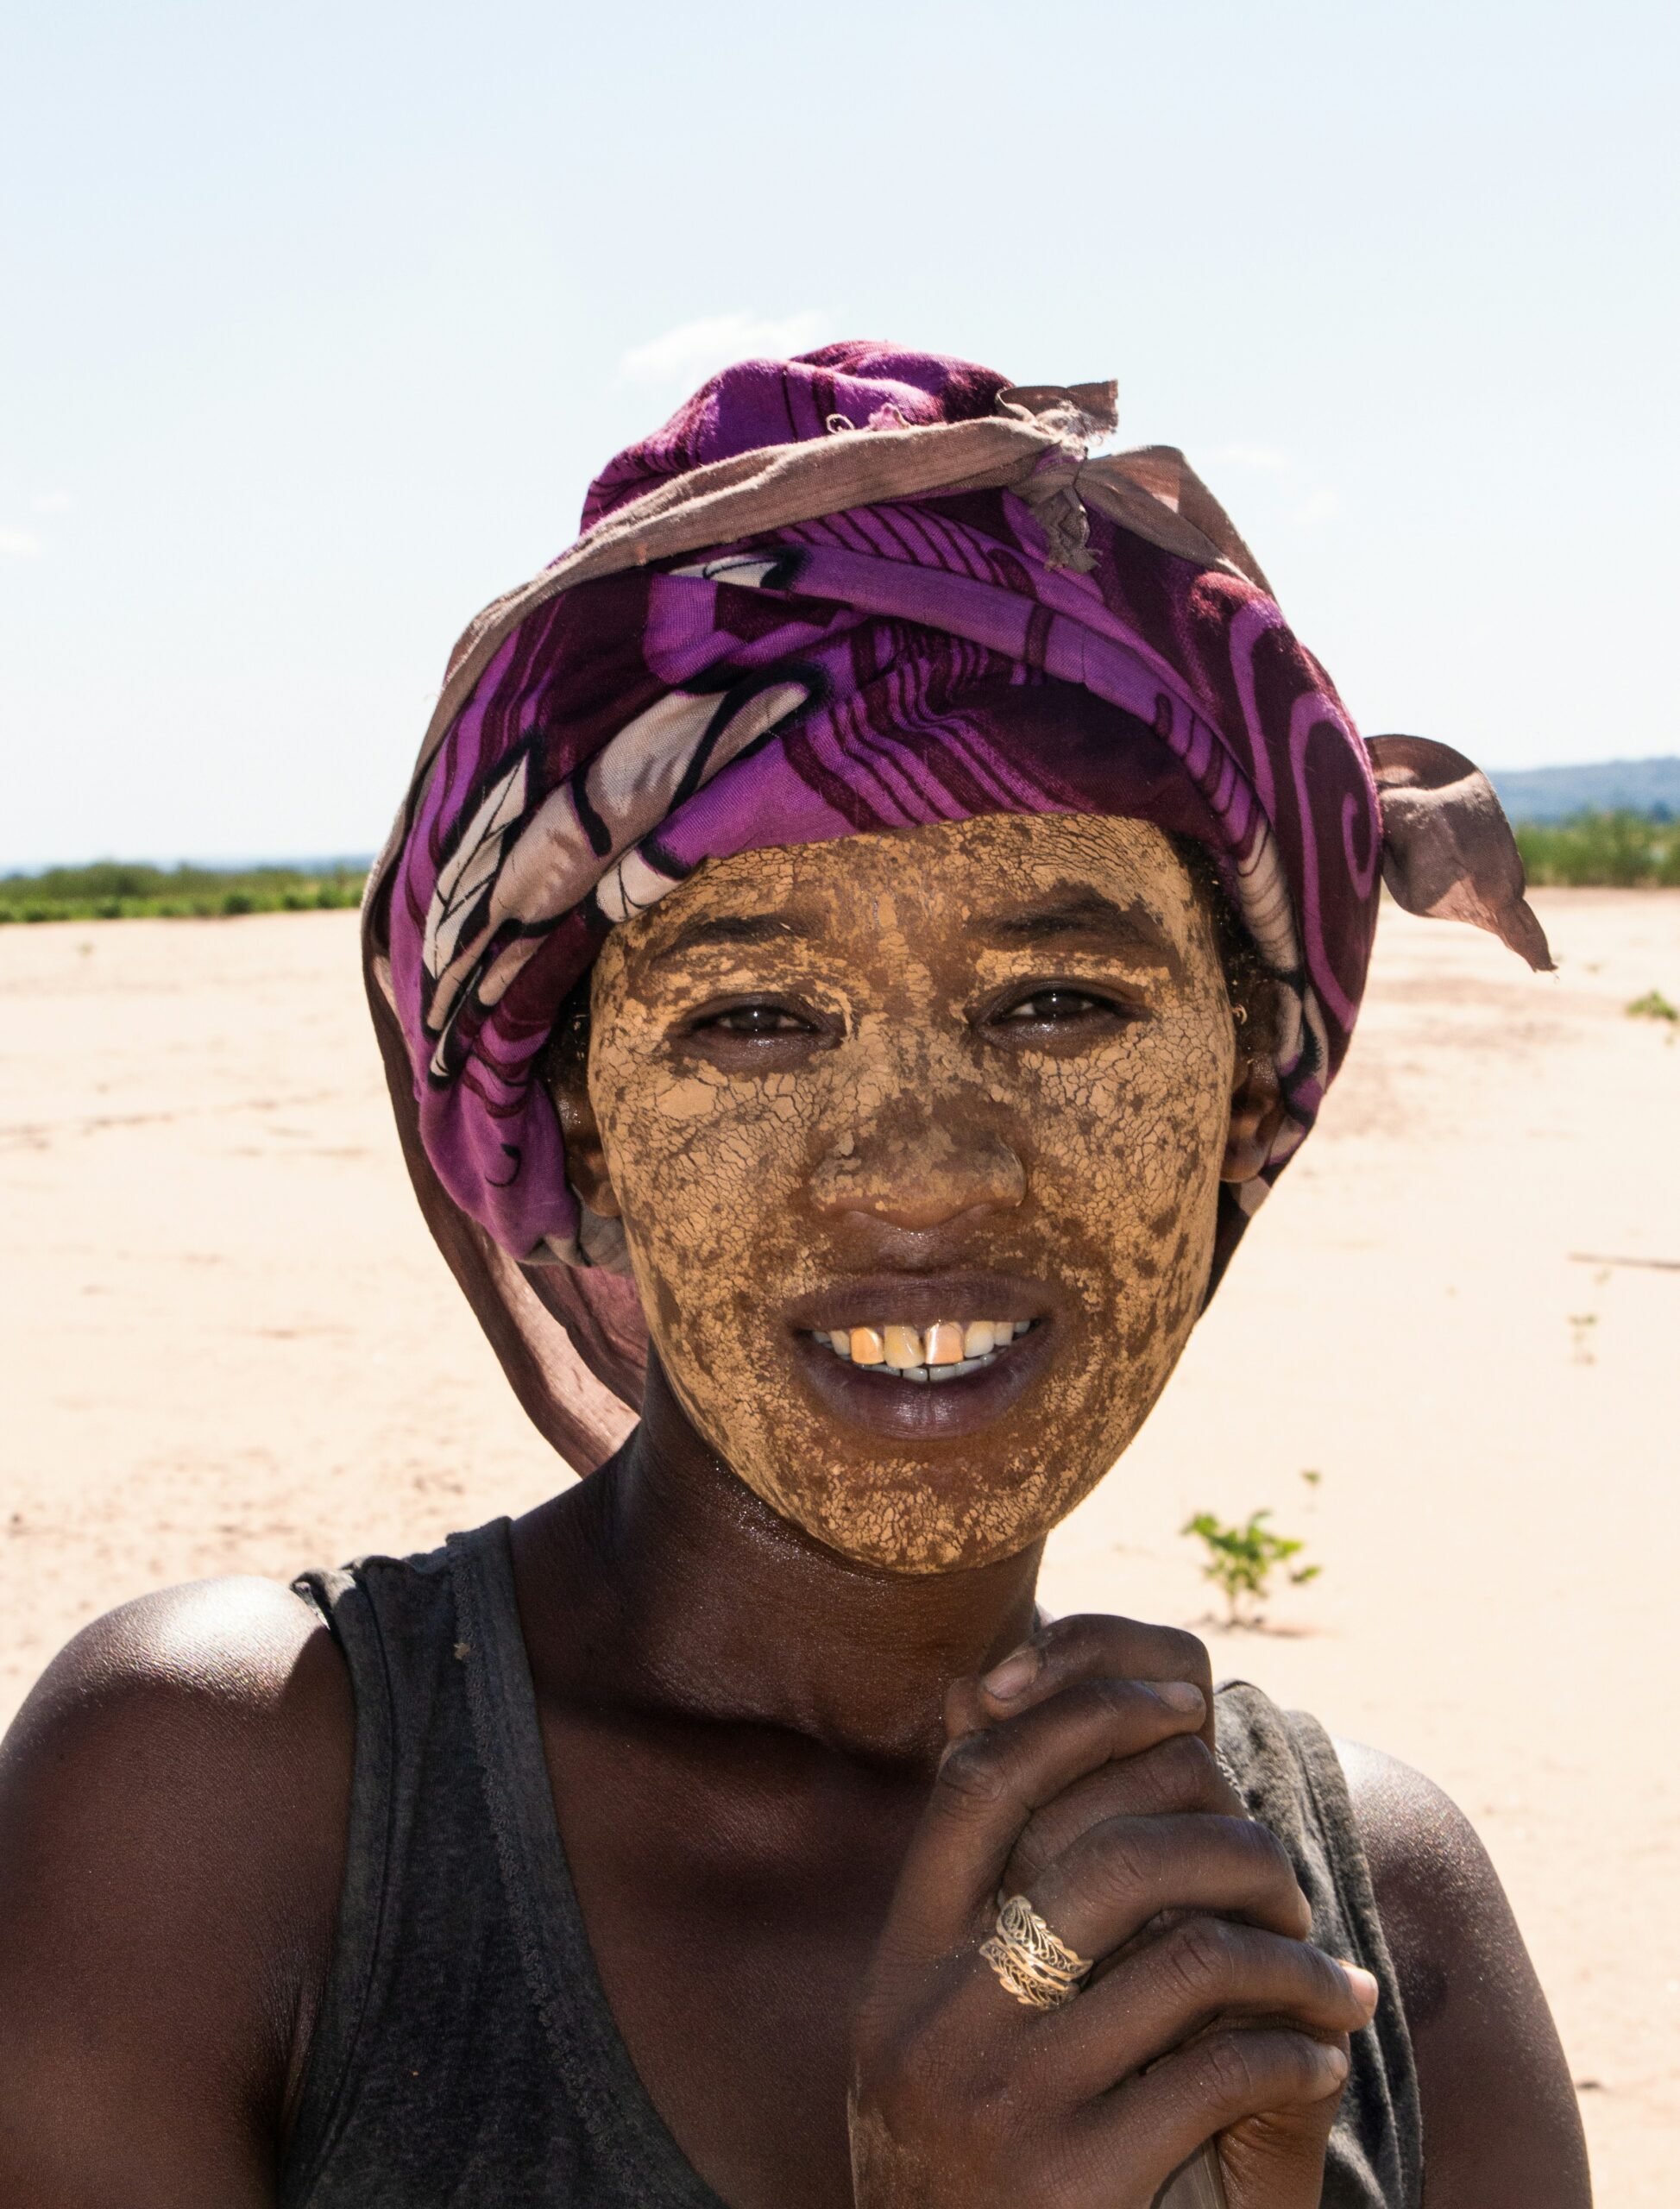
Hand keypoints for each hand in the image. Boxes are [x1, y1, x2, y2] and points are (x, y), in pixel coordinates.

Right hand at [849, 1616, 1375, 2207]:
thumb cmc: (967, 2159)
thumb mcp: (931, 2023)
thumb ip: (970, 1897)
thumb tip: (993, 1702)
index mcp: (900, 1962)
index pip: (980, 1782)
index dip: (1082, 1716)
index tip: (1178, 1698)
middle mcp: (935, 2022)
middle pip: (1104, 1856)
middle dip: (1225, 1844)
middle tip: (1287, 1876)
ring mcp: (1003, 2107)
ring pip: (1188, 1960)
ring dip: (1290, 1960)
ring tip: (1331, 1981)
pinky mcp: (1077, 2187)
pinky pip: (1225, 2073)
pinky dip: (1297, 2054)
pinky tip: (1318, 2061)